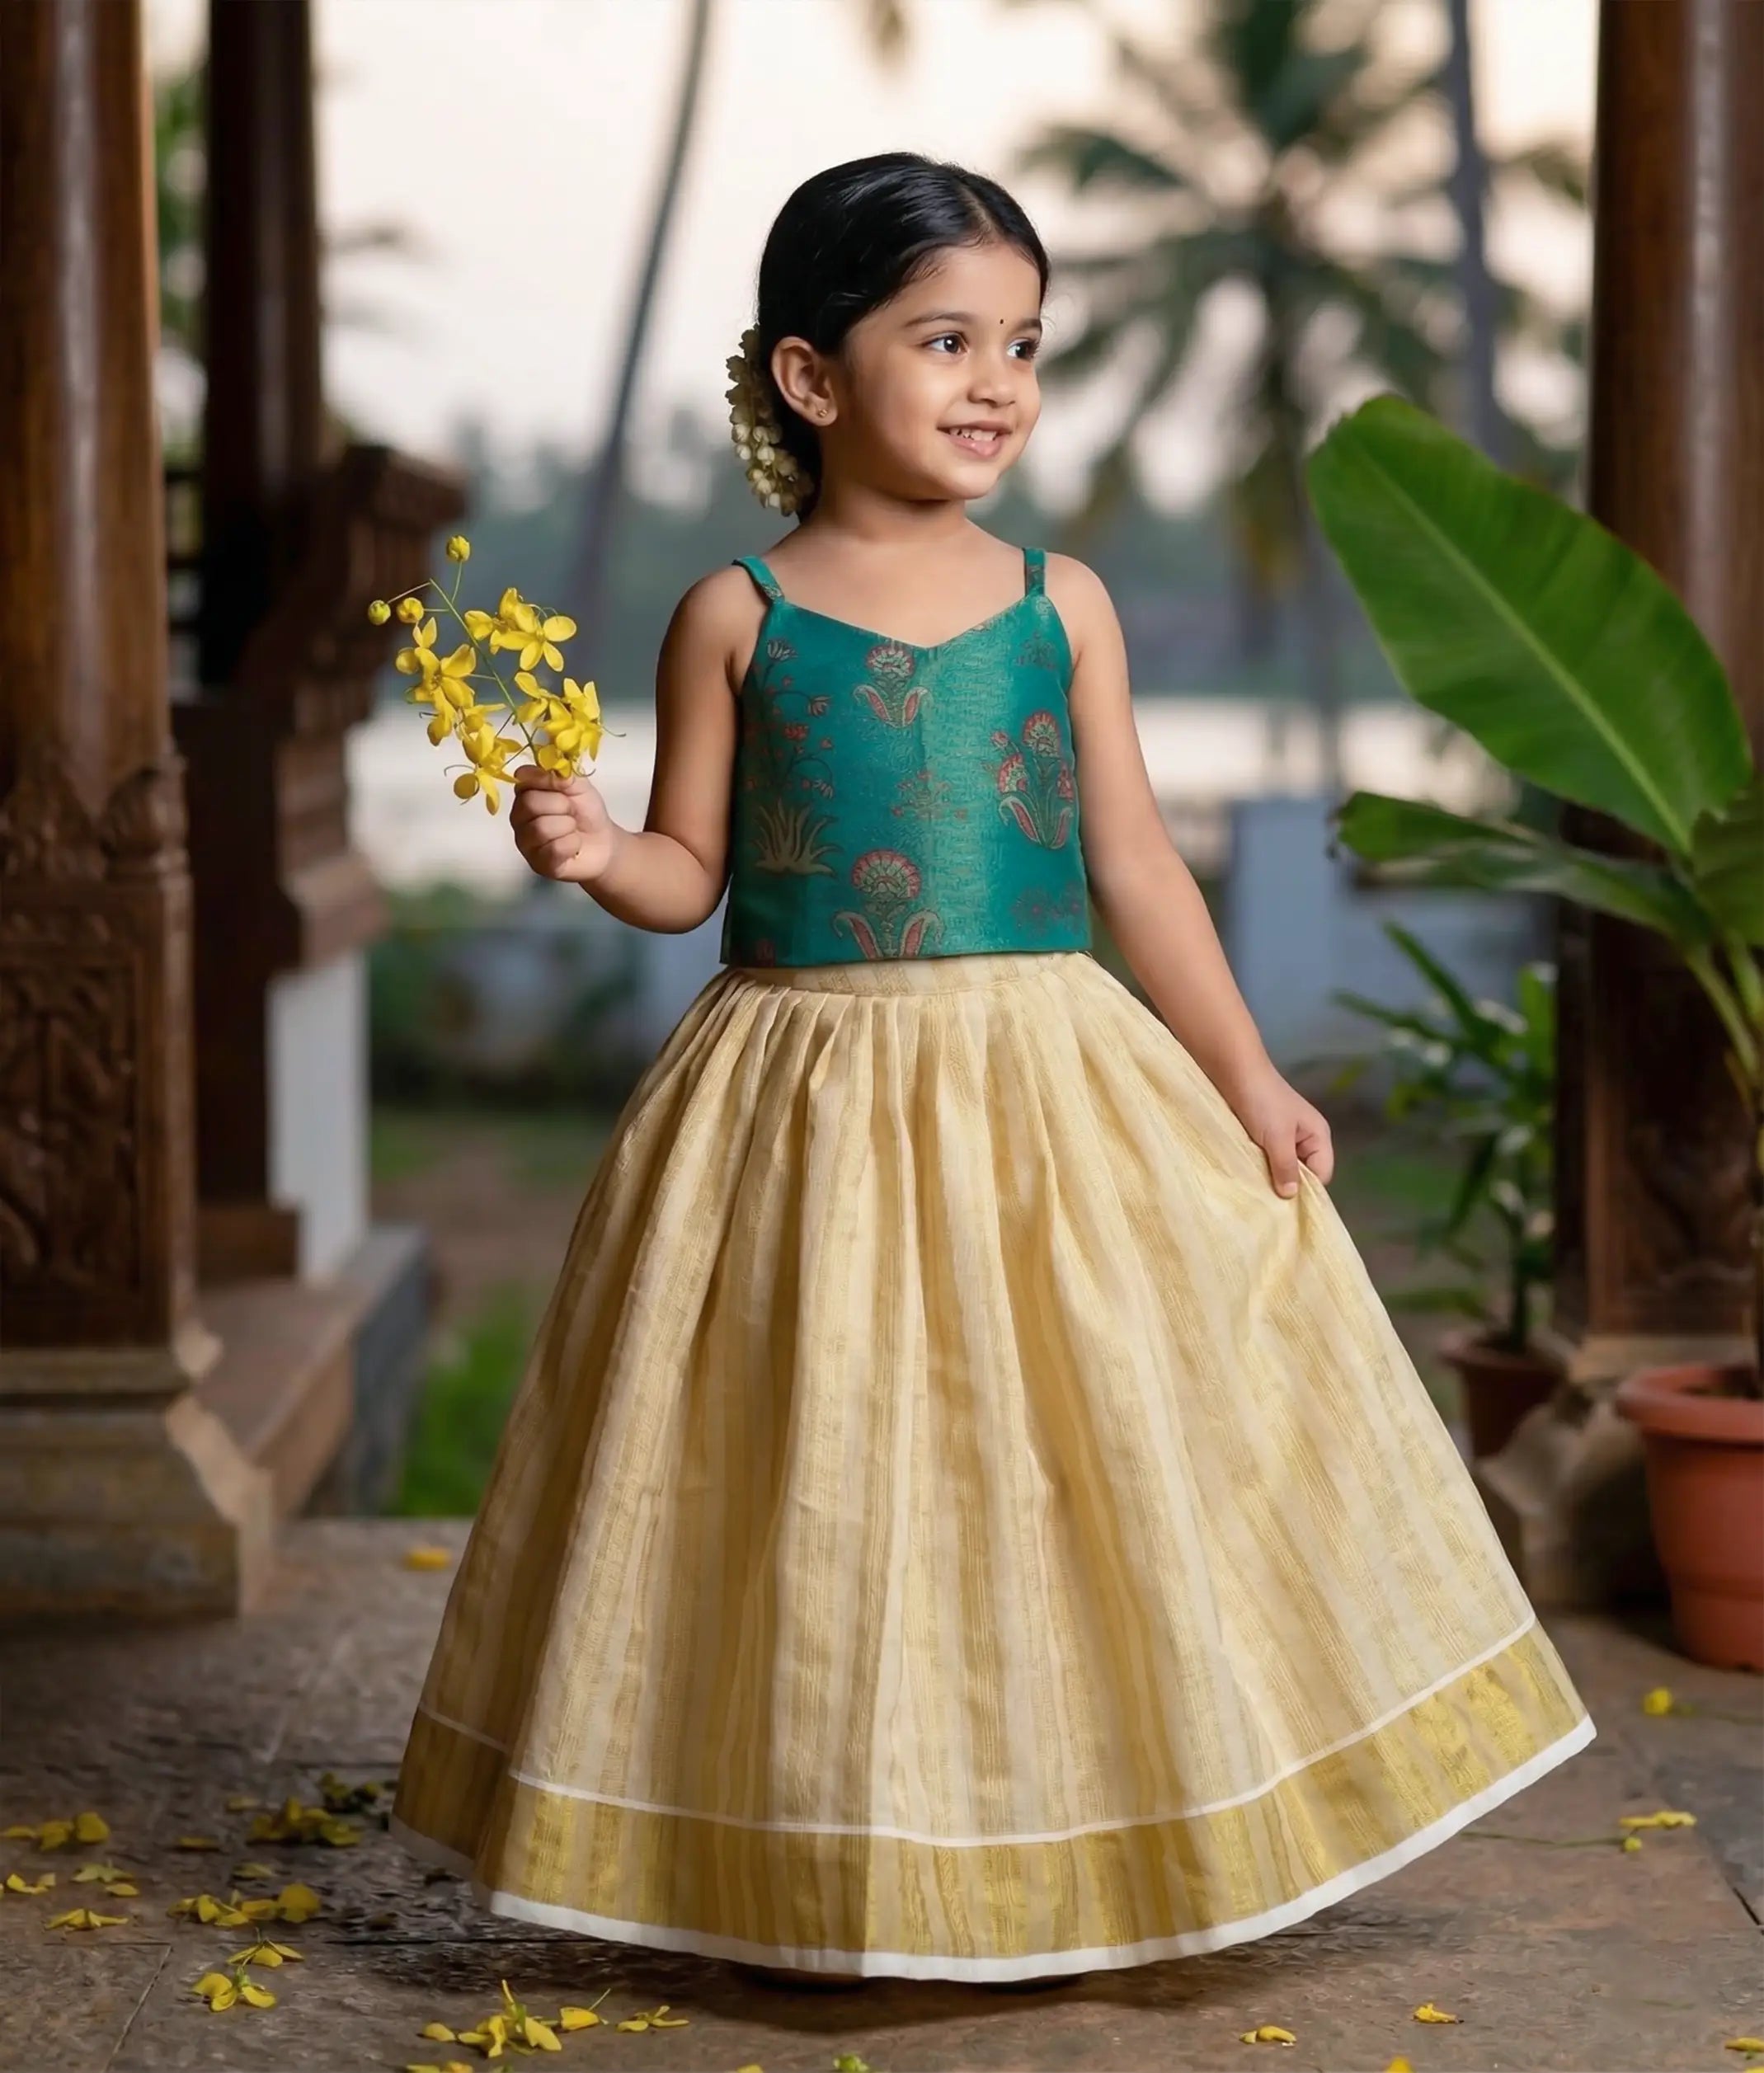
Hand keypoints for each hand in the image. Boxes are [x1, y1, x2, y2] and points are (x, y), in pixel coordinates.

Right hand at [509, 765, 615, 883]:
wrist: (604, 843)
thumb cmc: (586, 811)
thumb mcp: (578, 785)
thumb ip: (561, 773)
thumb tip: (538, 766)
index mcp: (525, 794)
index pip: (524, 780)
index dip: (549, 783)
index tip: (565, 789)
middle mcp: (519, 818)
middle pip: (530, 804)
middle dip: (562, 806)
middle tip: (572, 812)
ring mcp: (525, 843)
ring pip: (541, 828)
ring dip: (568, 827)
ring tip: (573, 830)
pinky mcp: (537, 864)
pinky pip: (554, 849)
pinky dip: (572, 845)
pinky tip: (574, 846)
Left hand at [1229, 1067, 1334, 1196]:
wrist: (1235, 1071)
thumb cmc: (1263, 1102)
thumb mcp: (1277, 1137)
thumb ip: (1286, 1167)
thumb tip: (1290, 1197)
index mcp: (1317, 1136)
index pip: (1321, 1174)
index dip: (1307, 1190)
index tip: (1286, 1205)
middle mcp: (1305, 1139)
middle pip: (1303, 1173)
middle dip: (1288, 1185)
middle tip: (1269, 1202)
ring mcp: (1284, 1137)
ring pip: (1283, 1167)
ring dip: (1271, 1176)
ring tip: (1257, 1191)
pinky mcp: (1264, 1136)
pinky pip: (1267, 1159)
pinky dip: (1260, 1167)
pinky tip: (1249, 1176)